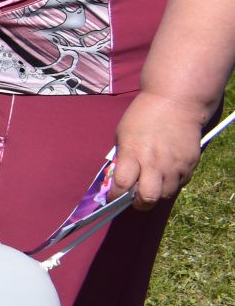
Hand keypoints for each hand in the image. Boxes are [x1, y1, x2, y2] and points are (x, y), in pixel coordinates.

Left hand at [111, 93, 205, 208]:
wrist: (177, 103)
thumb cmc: (143, 116)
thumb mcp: (123, 134)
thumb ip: (123, 158)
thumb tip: (120, 178)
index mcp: (133, 153)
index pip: (122, 186)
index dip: (115, 195)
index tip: (114, 196)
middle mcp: (155, 163)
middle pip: (148, 198)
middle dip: (139, 203)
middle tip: (135, 199)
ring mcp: (175, 165)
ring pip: (165, 195)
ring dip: (156, 194)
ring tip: (150, 184)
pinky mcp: (190, 165)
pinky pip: (179, 184)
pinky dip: (170, 183)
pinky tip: (165, 173)